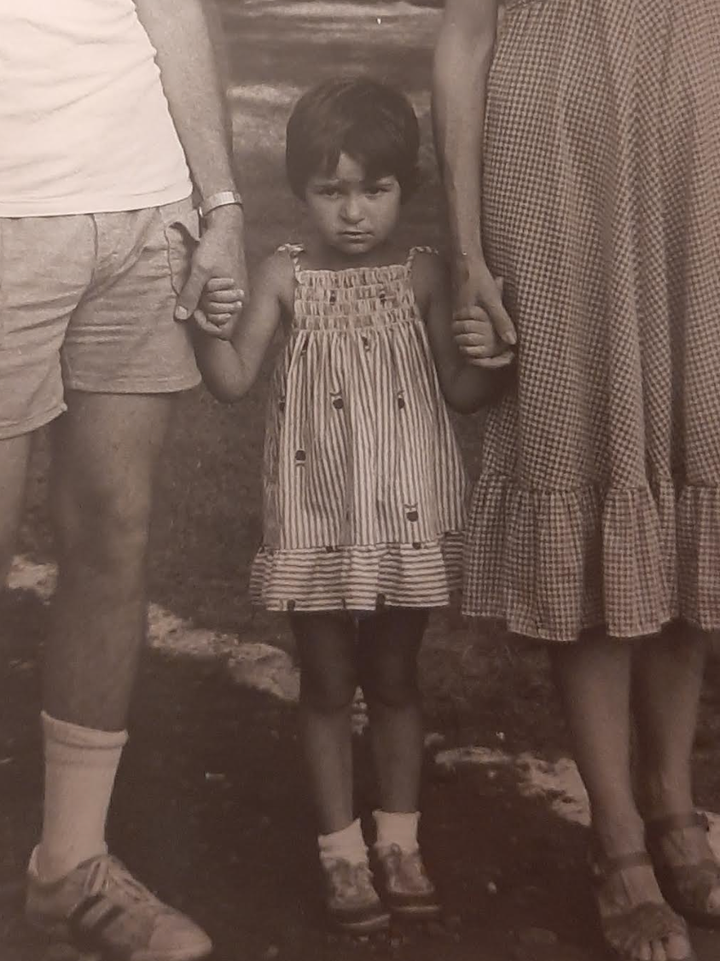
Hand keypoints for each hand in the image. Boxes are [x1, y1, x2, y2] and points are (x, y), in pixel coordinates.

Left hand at [174, 206, 246, 339]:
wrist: (226, 226)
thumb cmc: (215, 247)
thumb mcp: (199, 271)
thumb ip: (190, 295)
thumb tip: (180, 316)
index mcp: (237, 300)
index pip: (223, 332)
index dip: (207, 326)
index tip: (195, 312)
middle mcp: (241, 300)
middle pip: (221, 323)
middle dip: (206, 316)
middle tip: (194, 300)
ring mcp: (238, 293)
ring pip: (221, 312)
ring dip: (208, 307)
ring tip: (199, 292)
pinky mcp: (233, 286)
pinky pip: (222, 301)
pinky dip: (211, 298)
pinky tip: (203, 287)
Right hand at [452, 253, 515, 367]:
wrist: (466, 262)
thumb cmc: (478, 279)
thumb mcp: (493, 300)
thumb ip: (502, 321)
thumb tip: (512, 342)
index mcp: (463, 326)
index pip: (474, 357)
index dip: (492, 363)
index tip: (508, 358)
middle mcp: (458, 328)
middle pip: (473, 356)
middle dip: (492, 360)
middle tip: (511, 356)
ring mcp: (459, 323)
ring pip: (473, 346)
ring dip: (489, 351)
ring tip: (507, 350)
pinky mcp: (463, 318)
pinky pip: (473, 336)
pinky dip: (486, 340)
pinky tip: (499, 336)